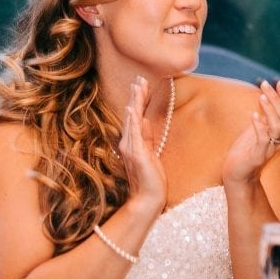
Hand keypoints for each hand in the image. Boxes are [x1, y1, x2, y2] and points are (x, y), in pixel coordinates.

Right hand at [118, 76, 166, 211]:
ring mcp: (130, 148)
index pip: (136, 116)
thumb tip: (146, 120)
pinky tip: (132, 108)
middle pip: (132, 114)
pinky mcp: (136, 154)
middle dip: (136, 96)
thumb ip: (147, 137)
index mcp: (133, 142)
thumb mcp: (151, 153)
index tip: (141, 84)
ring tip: (136, 86)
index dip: (139, 100)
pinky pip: (133, 133)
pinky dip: (132, 120)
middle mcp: (128, 143)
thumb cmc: (151, 180)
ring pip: (132, 120)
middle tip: (139, 78)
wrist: (147, 199)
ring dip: (134, 102)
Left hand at [223, 80, 279, 186]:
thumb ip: (262, 116)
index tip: (279, 81)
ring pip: (277, 127)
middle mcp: (278, 140)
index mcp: (279, 132)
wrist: (237, 174)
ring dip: (270, 110)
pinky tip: (254, 116)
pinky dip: (260, 127)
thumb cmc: (245, 150)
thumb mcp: (255, 129)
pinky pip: (264, 140)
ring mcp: (270, 148)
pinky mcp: (259, 156)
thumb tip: (264, 96)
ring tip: (261, 97)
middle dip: (276, 98)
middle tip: (265, 84)